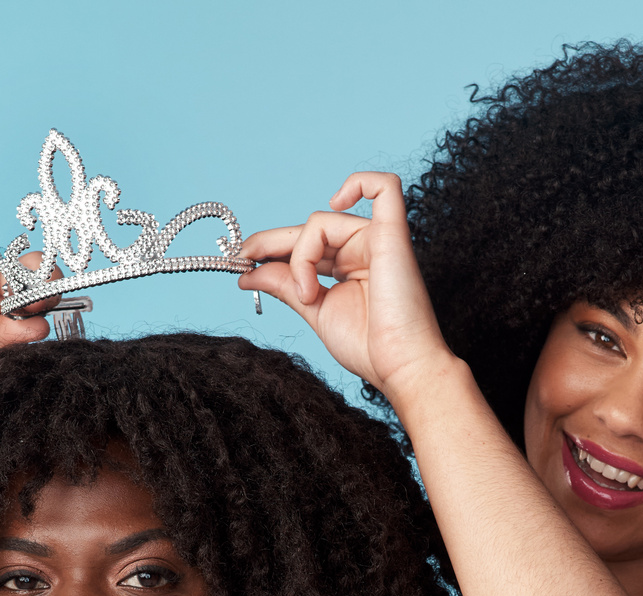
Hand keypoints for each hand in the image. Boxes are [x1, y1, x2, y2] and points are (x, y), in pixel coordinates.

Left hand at [236, 172, 459, 400]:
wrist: (400, 367)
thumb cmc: (368, 346)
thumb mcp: (314, 310)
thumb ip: (284, 286)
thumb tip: (249, 271)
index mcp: (348, 267)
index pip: (304, 245)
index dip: (270, 248)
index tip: (242, 263)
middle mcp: (362, 249)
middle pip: (308, 229)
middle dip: (271, 242)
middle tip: (244, 257)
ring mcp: (378, 239)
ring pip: (321, 222)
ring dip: (302, 257)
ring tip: (308, 295)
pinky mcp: (393, 235)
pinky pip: (384, 187)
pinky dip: (359, 183)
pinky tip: (336, 200)